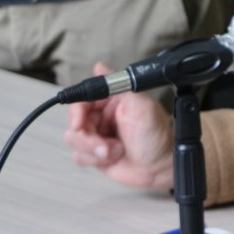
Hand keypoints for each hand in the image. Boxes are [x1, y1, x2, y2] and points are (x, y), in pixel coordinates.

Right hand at [63, 63, 174, 189]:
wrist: (160, 166)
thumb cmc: (156, 135)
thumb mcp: (141, 105)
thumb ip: (119, 86)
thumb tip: (101, 67)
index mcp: (113, 100)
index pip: (82, 100)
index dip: (77, 112)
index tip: (80, 124)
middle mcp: (103, 116)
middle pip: (74, 122)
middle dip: (88, 137)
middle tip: (105, 145)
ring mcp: (98, 135)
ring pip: (74, 140)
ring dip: (93, 149)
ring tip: (116, 151)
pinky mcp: (95, 153)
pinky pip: (79, 156)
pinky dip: (94, 160)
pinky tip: (114, 158)